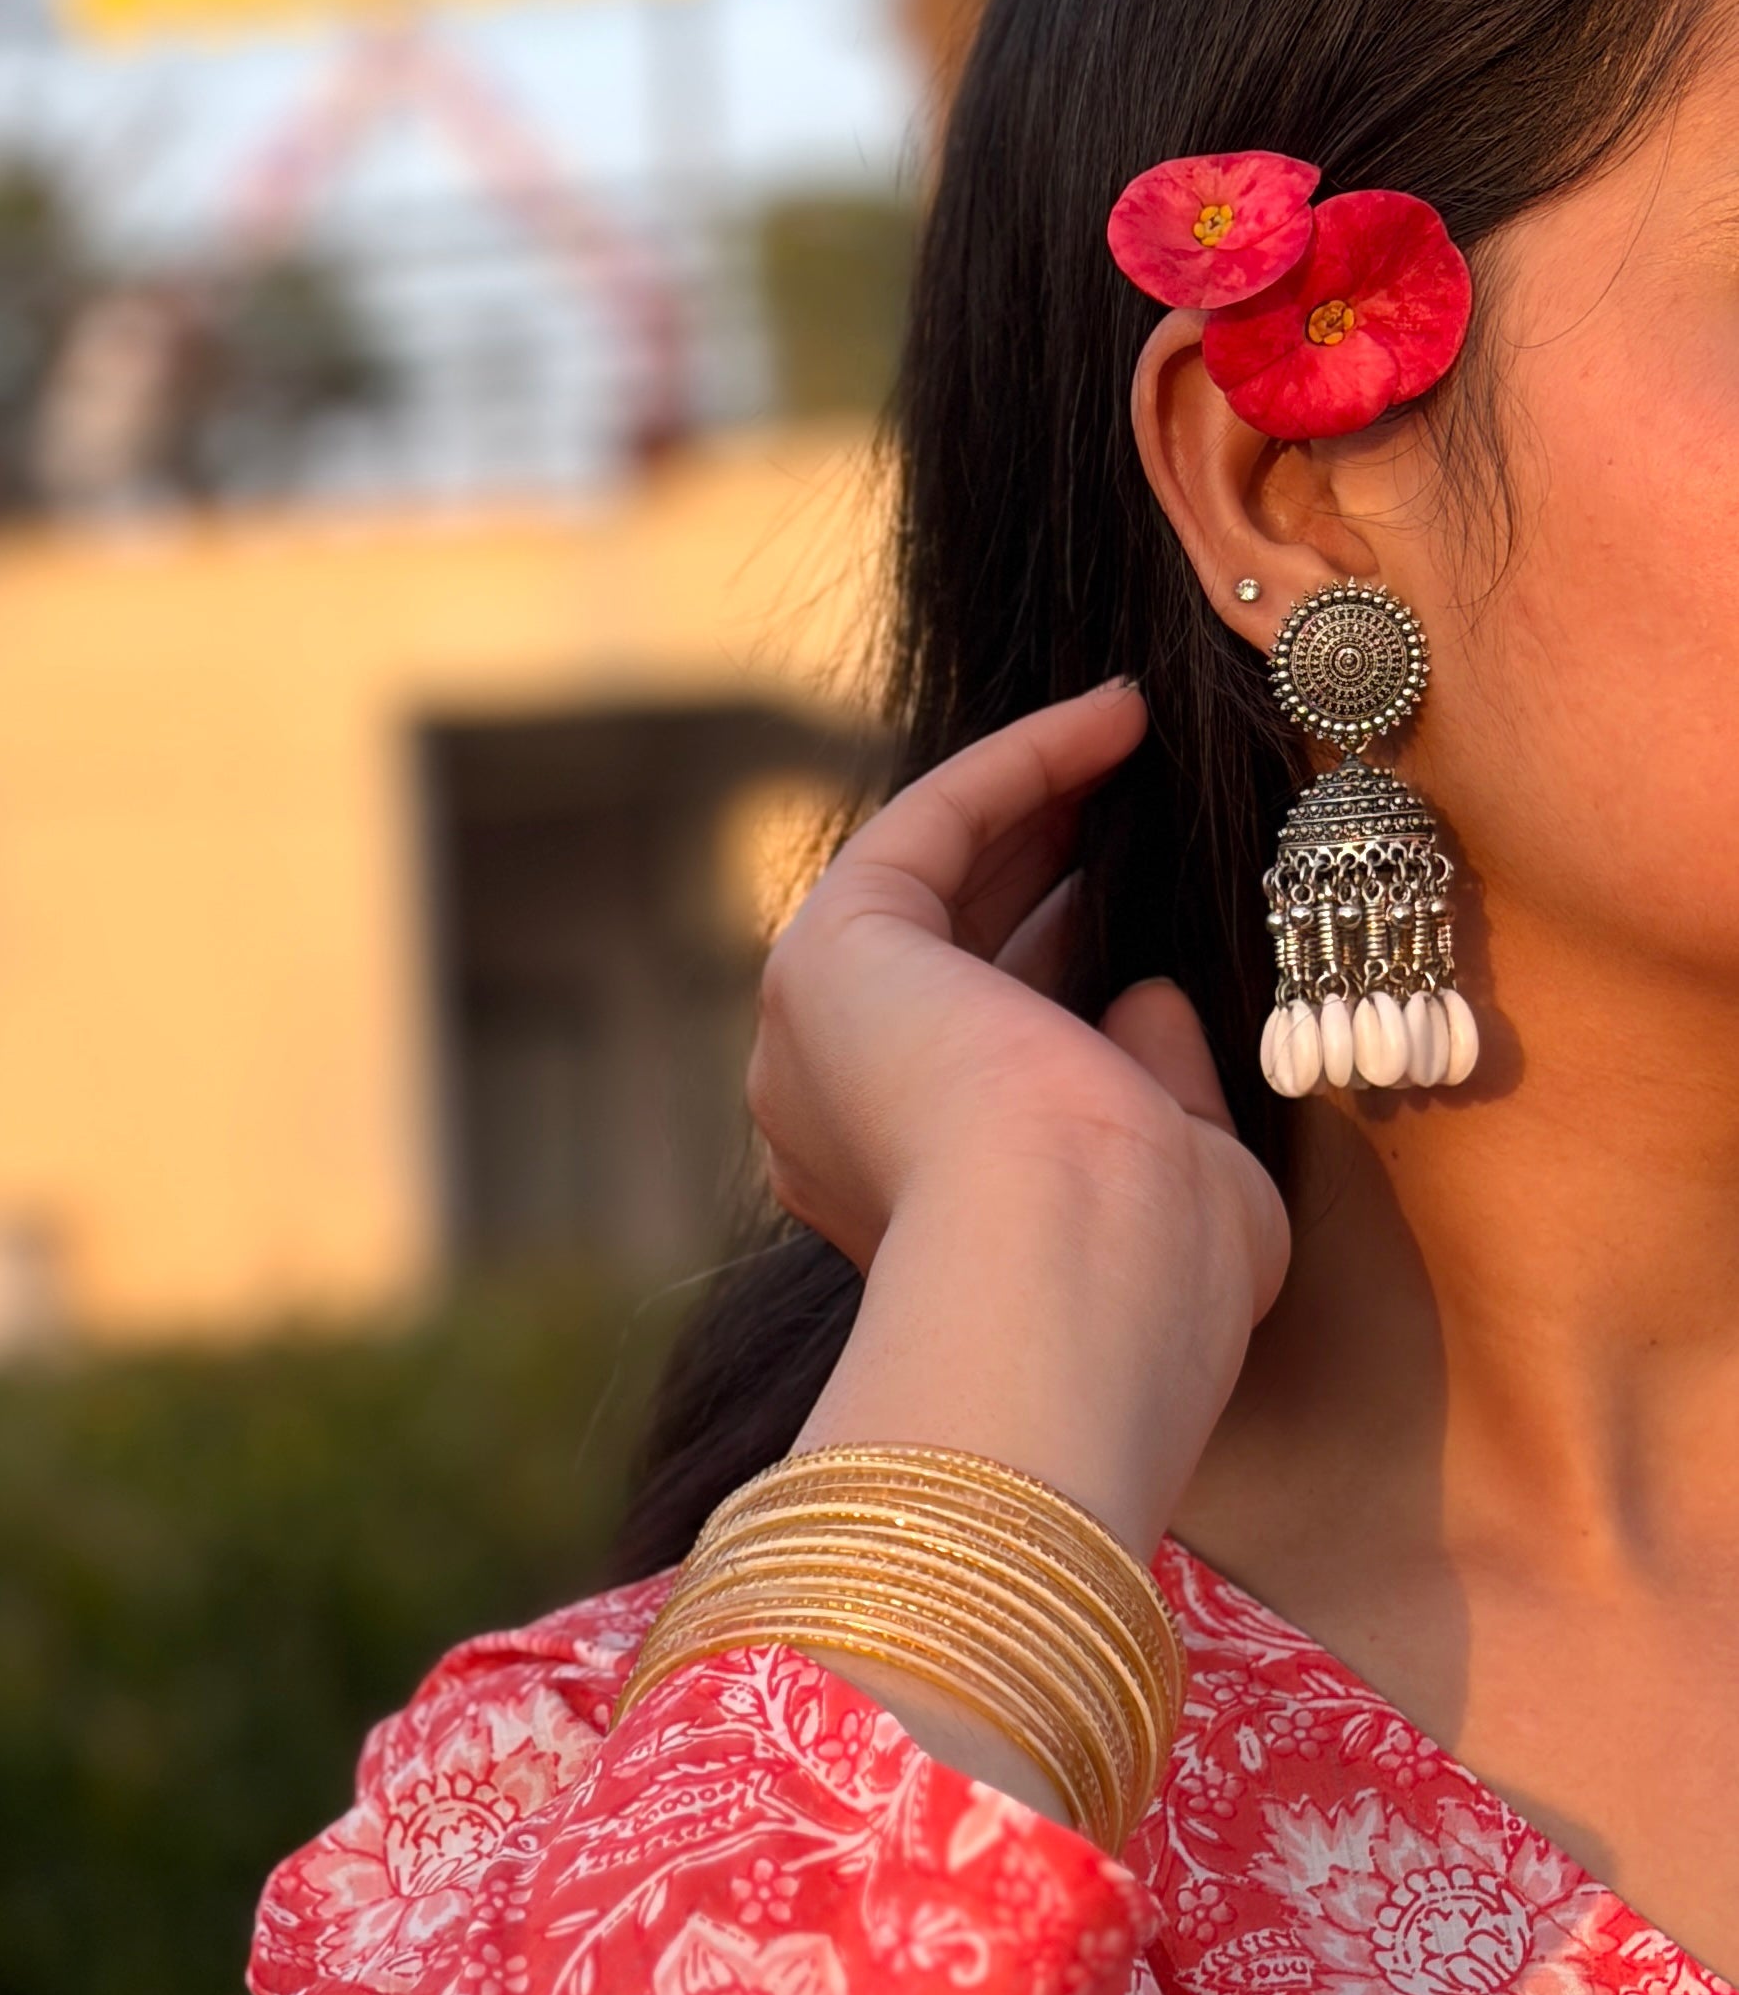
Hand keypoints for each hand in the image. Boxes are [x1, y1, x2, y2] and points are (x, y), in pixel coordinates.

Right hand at [749, 682, 1288, 1561]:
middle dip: (1039, 861)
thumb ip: (1158, 1088)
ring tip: (1127, 731)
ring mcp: (817, 1035)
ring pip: (926, 881)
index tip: (1150, 892)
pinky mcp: (831, 955)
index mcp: (910, 1191)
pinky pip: (927, 827)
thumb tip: (1146, 993)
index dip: (1064, 953)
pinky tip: (1113, 719)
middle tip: (1132, 793)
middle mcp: (838, 1115)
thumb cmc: (1145, 1270)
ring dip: (1028, 797)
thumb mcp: (1176, 1178)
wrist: (1074, 1274)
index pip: (981, 1046)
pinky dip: (1021, 765)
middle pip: (944, 949)